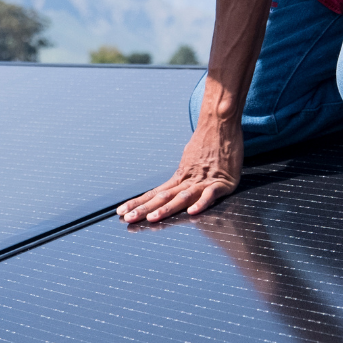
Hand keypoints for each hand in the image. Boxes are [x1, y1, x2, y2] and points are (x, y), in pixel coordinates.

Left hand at [117, 118, 242, 222]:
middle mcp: (188, 180)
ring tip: (153, 218)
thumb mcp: (190, 158)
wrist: (221, 123)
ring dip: (166, 208)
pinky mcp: (221, 182)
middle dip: (144, 209)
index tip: (121, 211)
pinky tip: (192, 212)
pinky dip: (201, 203)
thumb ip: (184, 174)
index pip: (155, 193)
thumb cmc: (207, 140)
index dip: (138, 203)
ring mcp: (203, 181)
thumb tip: (174, 183)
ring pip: (182, 197)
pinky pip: (210, 194)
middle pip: (163, 198)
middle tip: (128, 219)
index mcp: (180, 176)